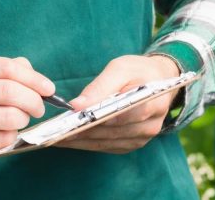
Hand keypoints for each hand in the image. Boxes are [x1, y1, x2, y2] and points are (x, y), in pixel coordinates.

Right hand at [0, 56, 55, 171]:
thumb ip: (0, 70)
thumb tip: (31, 72)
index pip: (5, 68)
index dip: (33, 77)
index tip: (47, 87)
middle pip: (10, 91)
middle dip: (34, 99)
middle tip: (40, 106)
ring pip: (10, 116)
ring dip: (25, 118)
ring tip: (21, 118)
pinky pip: (4, 138)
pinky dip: (12, 134)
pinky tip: (5, 132)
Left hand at [53, 55, 179, 153]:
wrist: (160, 81)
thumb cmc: (139, 71)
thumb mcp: (121, 67)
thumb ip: (100, 86)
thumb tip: (77, 105)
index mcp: (151, 101)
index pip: (120, 115)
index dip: (94, 119)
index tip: (70, 120)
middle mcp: (150, 125)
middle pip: (110, 131)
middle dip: (81, 131)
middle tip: (54, 132)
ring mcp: (142, 137)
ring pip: (107, 142)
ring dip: (81, 141)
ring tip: (56, 137)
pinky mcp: (134, 143)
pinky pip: (108, 146)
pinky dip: (88, 144)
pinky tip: (71, 139)